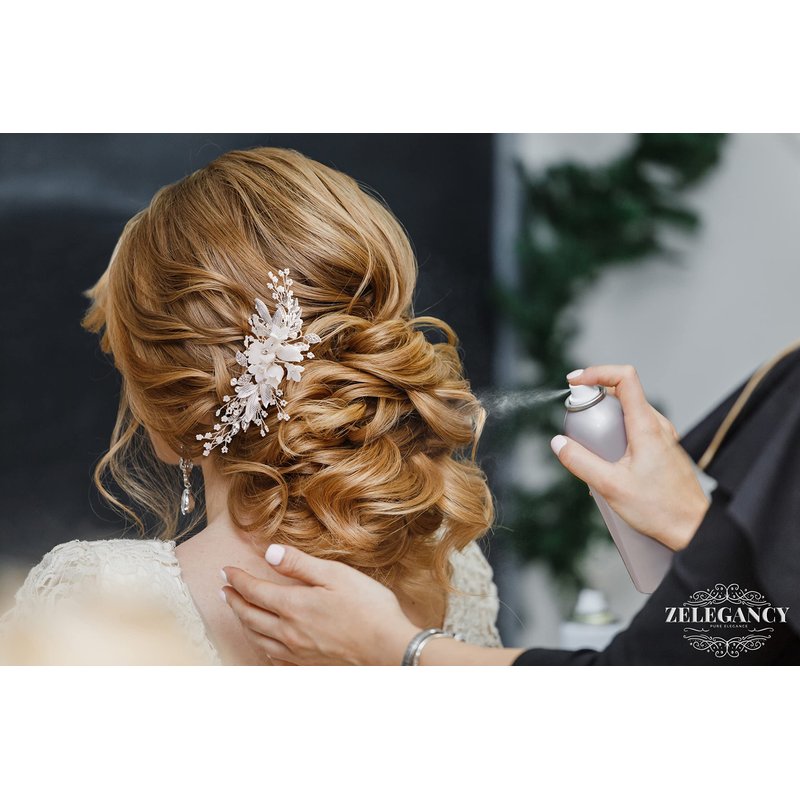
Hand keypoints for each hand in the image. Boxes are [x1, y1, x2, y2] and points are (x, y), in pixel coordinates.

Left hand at [220, 545, 418, 664]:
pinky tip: (264, 644)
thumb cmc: (368, 607)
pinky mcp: (308, 666)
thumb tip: (269, 552)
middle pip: (250, 616)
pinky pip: (274, 659)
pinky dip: (261, 647)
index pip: (254, 591)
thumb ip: (299, 564)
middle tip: (224, 590)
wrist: (389, 648)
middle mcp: (289, 632)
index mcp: (294, 605)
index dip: (237, 579)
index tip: (226, 571)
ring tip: (238, 612)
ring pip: (258, 639)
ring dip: (243, 623)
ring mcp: (297, 652)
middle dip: (234, 601)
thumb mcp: (336, 575)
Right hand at [551, 365, 709, 550]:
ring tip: (592, 451)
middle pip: (621, 394)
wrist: (694, 530)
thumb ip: (580, 462)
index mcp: (647, 426)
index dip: (597, 372)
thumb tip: (558, 443)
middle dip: (594, 404)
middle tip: (578, 426)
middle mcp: (658, 425)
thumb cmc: (660, 510)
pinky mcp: (663, 450)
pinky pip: (635, 431)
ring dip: (604, 422)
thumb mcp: (610, 486)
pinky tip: (609, 465)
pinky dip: (616, 436)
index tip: (575, 382)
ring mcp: (663, 437)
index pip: (624, 378)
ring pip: (627, 414)